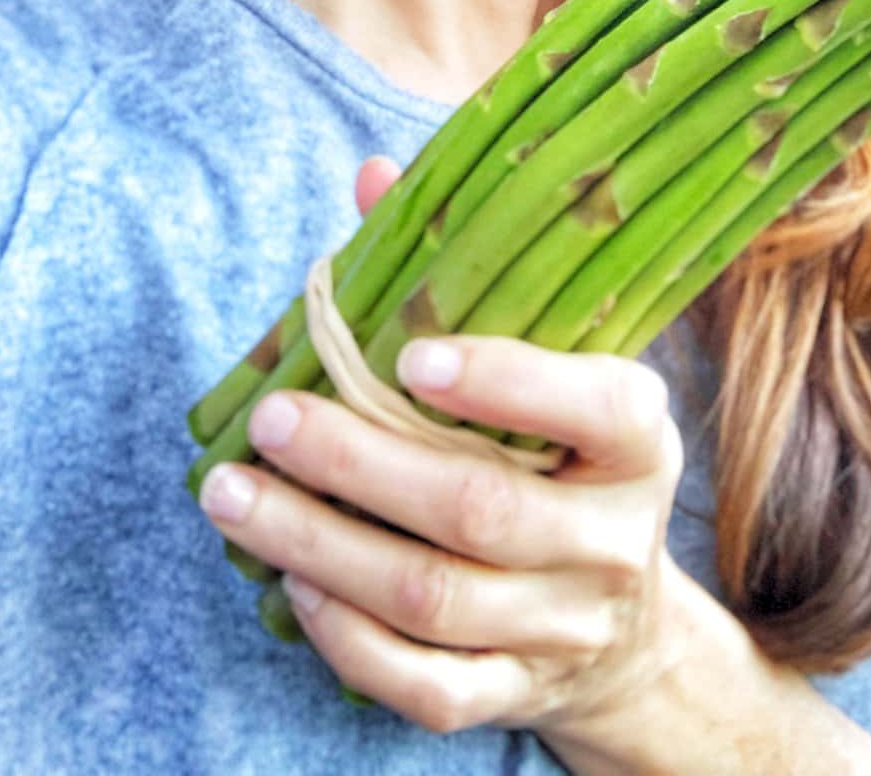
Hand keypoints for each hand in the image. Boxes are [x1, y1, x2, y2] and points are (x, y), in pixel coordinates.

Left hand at [197, 158, 692, 738]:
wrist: (626, 632)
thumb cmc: (563, 456)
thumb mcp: (554, 365)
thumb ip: (466, 272)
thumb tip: (375, 175)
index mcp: (637, 437)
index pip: (593, 406)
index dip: (503, 381)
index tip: (408, 353)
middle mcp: (613, 538)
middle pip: (477, 508)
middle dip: (358, 462)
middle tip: (270, 417)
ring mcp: (566, 627)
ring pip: (434, 598)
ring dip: (319, 545)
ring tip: (233, 496)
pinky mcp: (519, 694)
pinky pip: (426, 685)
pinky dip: (346, 636)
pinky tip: (289, 582)